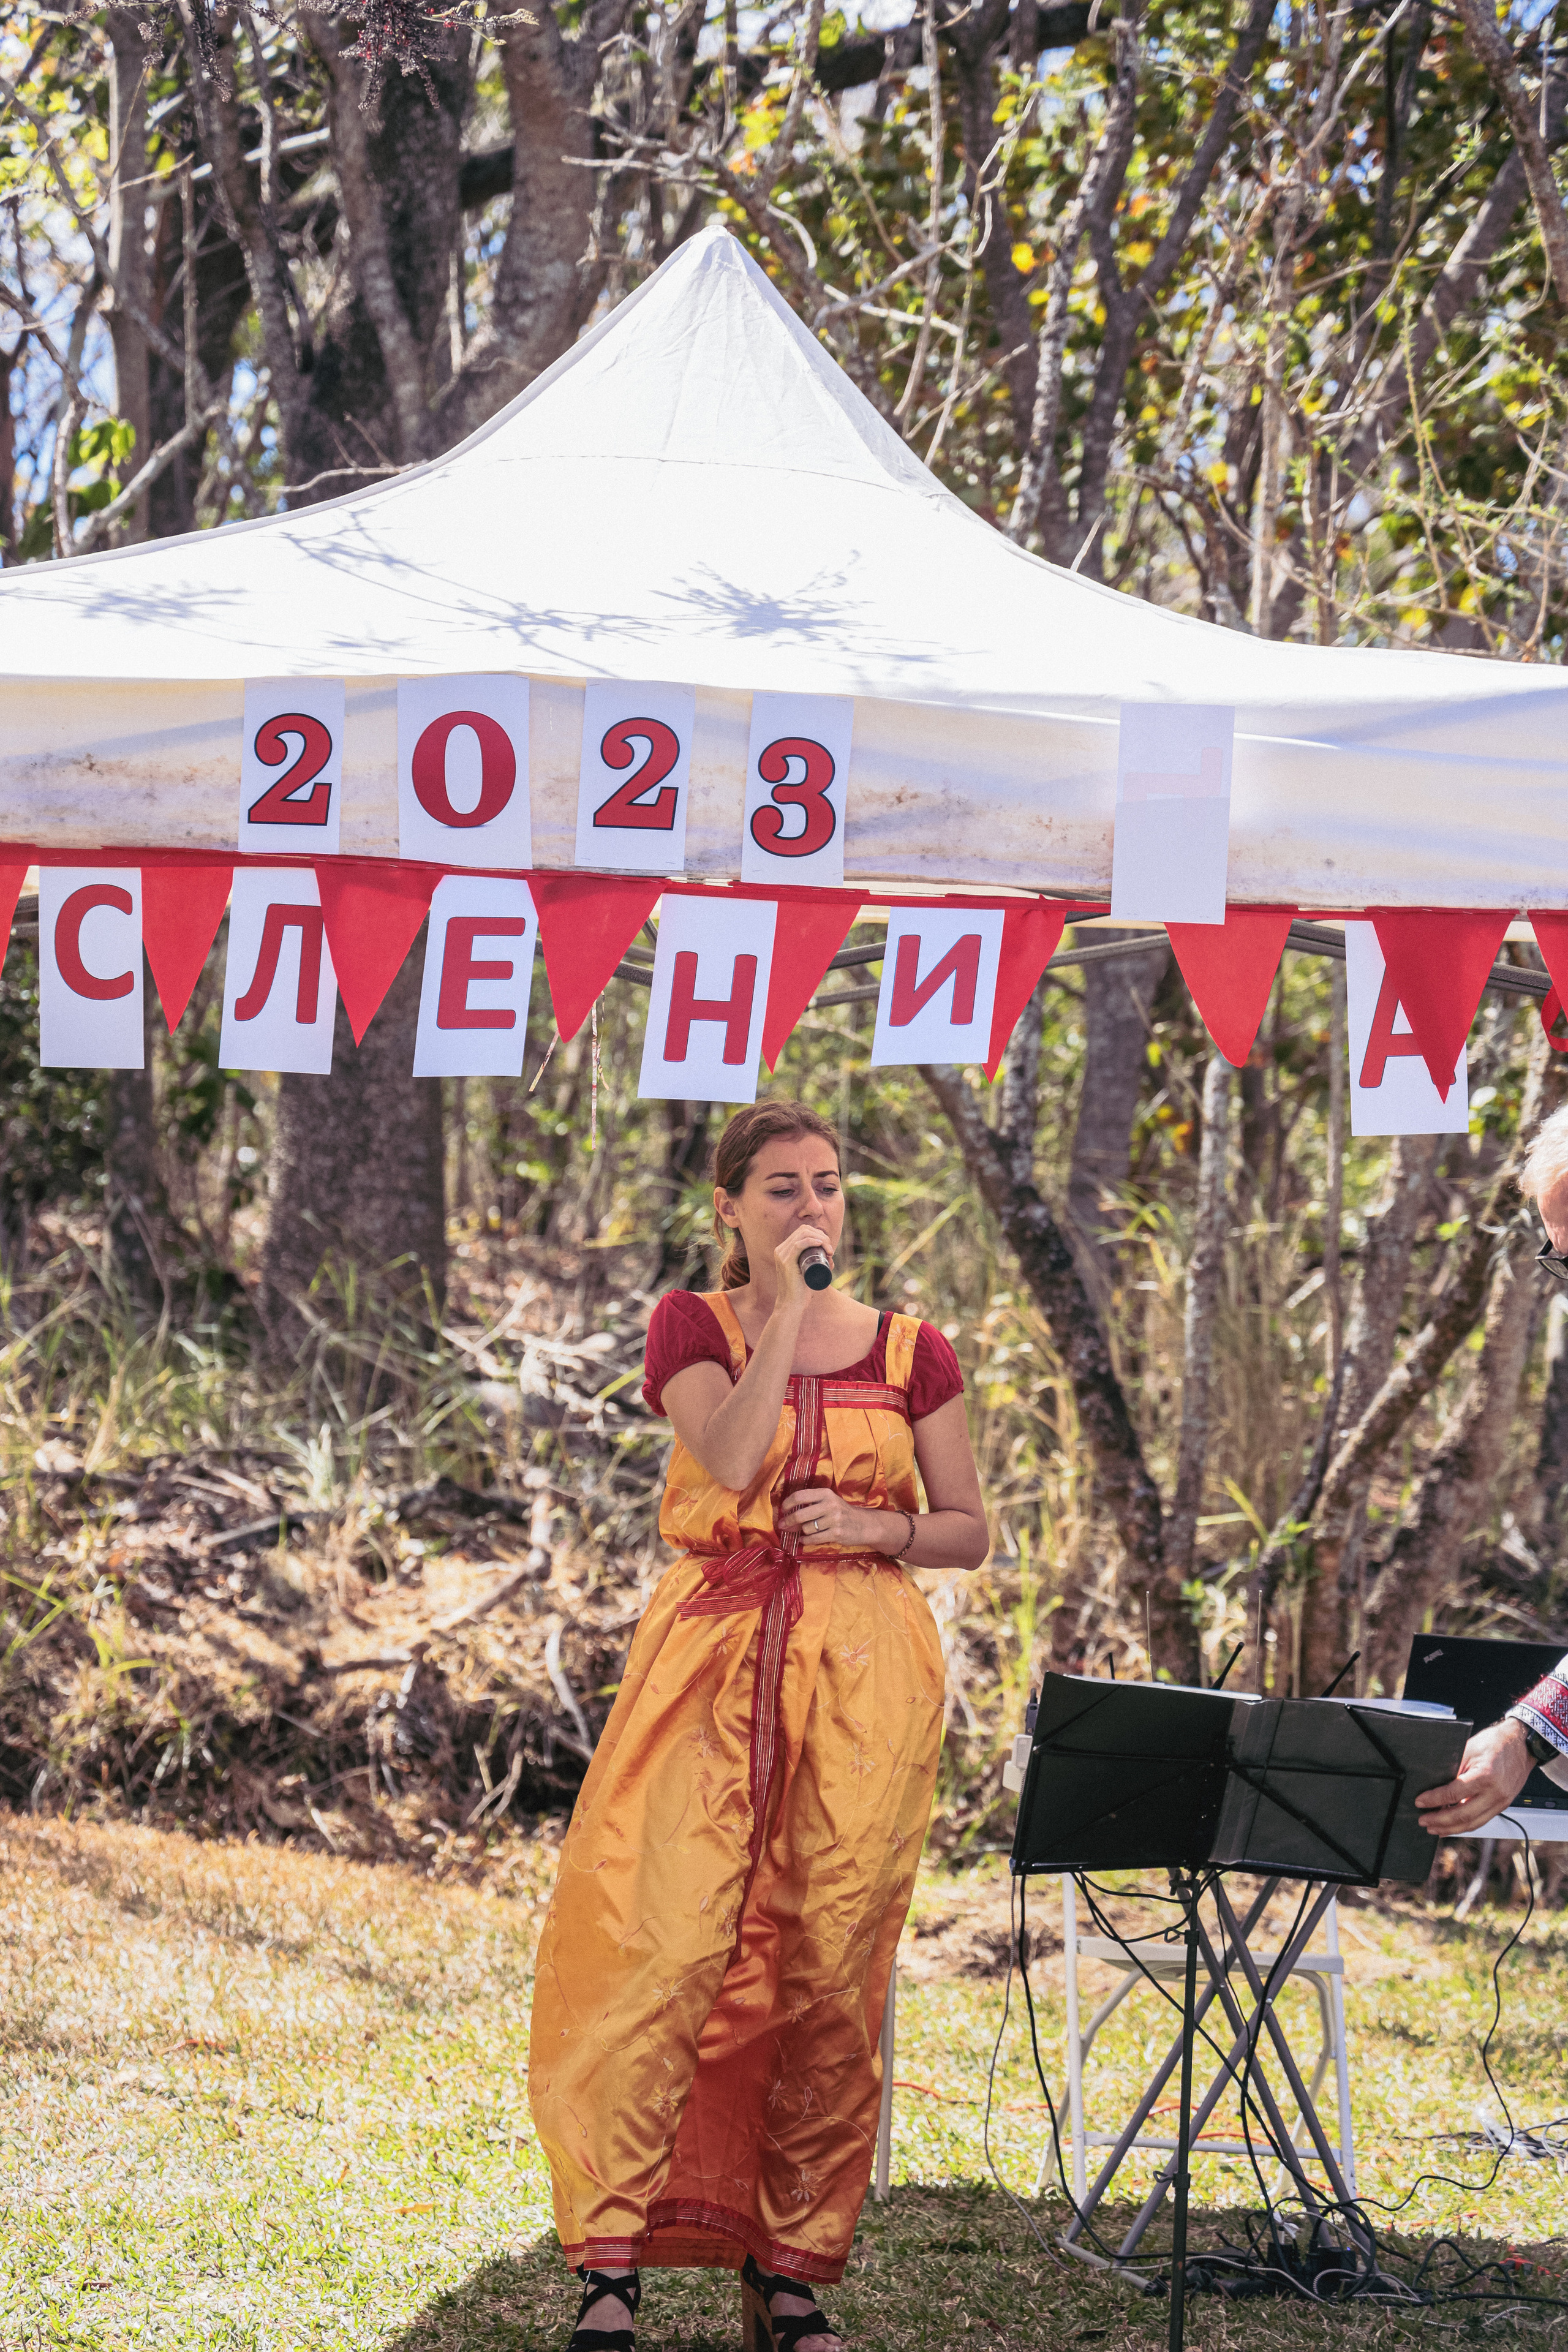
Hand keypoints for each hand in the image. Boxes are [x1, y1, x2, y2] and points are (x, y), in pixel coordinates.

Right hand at [773, 1225, 833, 1308]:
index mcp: (784, 1250)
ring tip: (829, 1251)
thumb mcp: (809, 1273)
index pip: (803, 1232)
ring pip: (803, 1235)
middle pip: (804, 1231)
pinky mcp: (786, 1262)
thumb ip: (818, 1266)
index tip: (829, 1247)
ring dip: (820, 1239)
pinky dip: (810, 1241)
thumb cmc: (801, 1291)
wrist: (792, 1305)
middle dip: (822, 1236)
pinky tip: (820, 1243)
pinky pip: (798, 1245)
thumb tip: (831, 1259)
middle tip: (831, 1250)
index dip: (818, 1234)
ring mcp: (782, 1255)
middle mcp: (781, 1250)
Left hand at [776, 1487, 880, 1546]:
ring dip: (802, 1532)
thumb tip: (785, 1516)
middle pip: (800, 1514)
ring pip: (806, 1528)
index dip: (787, 1503)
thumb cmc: (841, 1512)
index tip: (782, 1510)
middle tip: (782, 1525)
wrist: (864, 1524)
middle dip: (788, 1521)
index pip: (800, 1496)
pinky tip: (805, 1539)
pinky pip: (813, 1539)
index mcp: (826, 1493)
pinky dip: (806, 1540)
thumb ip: (810, 1505)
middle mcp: (830, 1504)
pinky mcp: (837, 1534)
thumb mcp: (828, 1502)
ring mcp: (834, 1520)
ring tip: (805, 1531)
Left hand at [1415, 1719, 1534, 1835]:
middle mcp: (1495, 1793)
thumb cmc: (1496, 1743)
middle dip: (1439, 1821)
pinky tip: (1453, 1825)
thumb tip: (1434, 1784)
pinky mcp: (1502, 1806)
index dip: (1434, 1800)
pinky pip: (1482, 1821)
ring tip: (1434, 1828)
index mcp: (1485, 1776)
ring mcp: (1501, 1802)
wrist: (1522, 1746)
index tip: (1420, 1802)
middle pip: (1463, 1815)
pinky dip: (1465, 1825)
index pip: (1453, 1794)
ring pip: (1473, 1824)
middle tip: (1423, 1820)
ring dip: (1451, 1829)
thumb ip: (1454, 1768)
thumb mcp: (1469, 1748)